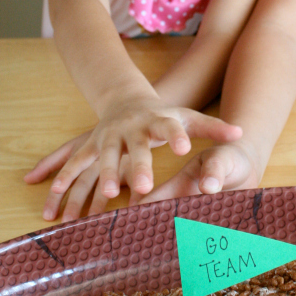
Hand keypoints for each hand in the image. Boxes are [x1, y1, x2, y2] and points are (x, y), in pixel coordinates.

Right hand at [24, 101, 241, 218]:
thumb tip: (241, 132)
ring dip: (105, 174)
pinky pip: (77, 162)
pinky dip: (65, 177)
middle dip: (139, 166)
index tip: (185, 148)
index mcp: (158, 121)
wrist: (127, 101)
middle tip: (145, 185)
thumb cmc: (165, 116)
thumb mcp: (188, 117)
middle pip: (137, 148)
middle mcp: (131, 128)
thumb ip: (213, 127)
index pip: (170, 127)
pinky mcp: (92, 145)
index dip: (176, 136)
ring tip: (109, 194)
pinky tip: (54, 194)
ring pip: (105, 156)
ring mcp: (109, 136)